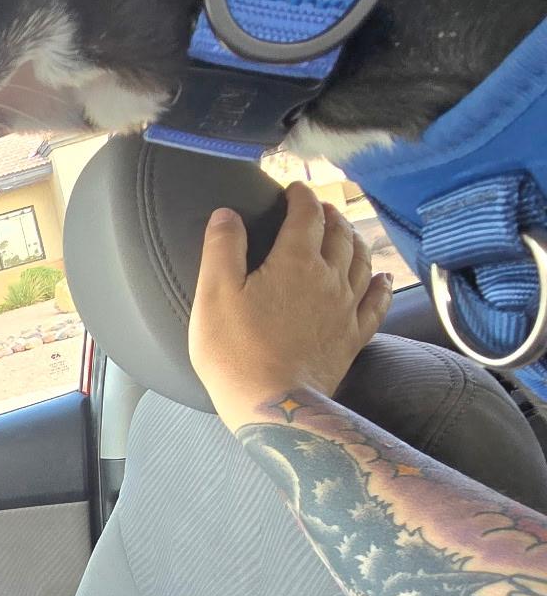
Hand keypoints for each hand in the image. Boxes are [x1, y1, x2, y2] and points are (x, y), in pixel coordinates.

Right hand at [187, 181, 393, 430]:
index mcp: (294, 261)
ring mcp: (345, 308)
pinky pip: (376, 303)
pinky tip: (381, 277)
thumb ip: (222, 248)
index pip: (306, 214)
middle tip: (318, 208)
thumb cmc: (236, 352)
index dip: (301, 196)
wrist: (276, 406)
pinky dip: (380, 284)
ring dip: (355, 240)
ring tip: (346, 232)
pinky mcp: (353, 338)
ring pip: (361, 261)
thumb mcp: (214, 295)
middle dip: (330, 214)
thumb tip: (227, 214)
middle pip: (339, 234)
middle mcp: (329, 278)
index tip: (294, 189)